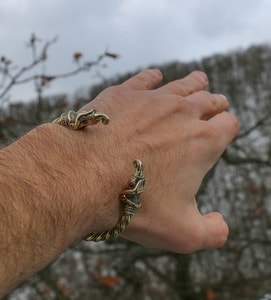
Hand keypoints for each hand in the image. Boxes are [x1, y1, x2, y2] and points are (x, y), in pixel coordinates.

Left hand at [79, 69, 238, 252]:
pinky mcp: (124, 94)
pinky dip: (152, 78)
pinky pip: (144, 79)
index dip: (227, 128)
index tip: (223, 130)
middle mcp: (182, 113)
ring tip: (200, 80)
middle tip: (216, 104)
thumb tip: (221, 225)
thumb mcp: (181, 233)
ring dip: (194, 83)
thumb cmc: (134, 204)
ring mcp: (152, 100)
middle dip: (215, 104)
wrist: (84, 176)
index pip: (228, 125)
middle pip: (209, 100)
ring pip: (183, 85)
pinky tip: (155, 77)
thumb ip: (211, 233)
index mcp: (202, 142)